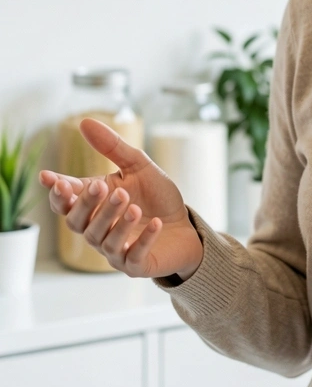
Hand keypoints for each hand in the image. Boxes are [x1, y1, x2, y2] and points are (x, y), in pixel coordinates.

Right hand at [40, 117, 203, 280]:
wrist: (186, 225)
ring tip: (130, 201)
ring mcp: (116, 249)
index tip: (50, 178)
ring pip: (103, 239)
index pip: (66, 202)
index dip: (57, 192)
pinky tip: (156, 223)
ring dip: (114, 220)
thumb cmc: (157, 196)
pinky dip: (144, 239)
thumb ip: (112, 147)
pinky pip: (134, 255)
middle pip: (79, 222)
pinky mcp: (136, 264)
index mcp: (94, 205)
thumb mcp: (138, 166)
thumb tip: (84, 122)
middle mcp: (98, 229)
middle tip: (103, 185)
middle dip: (88, 204)